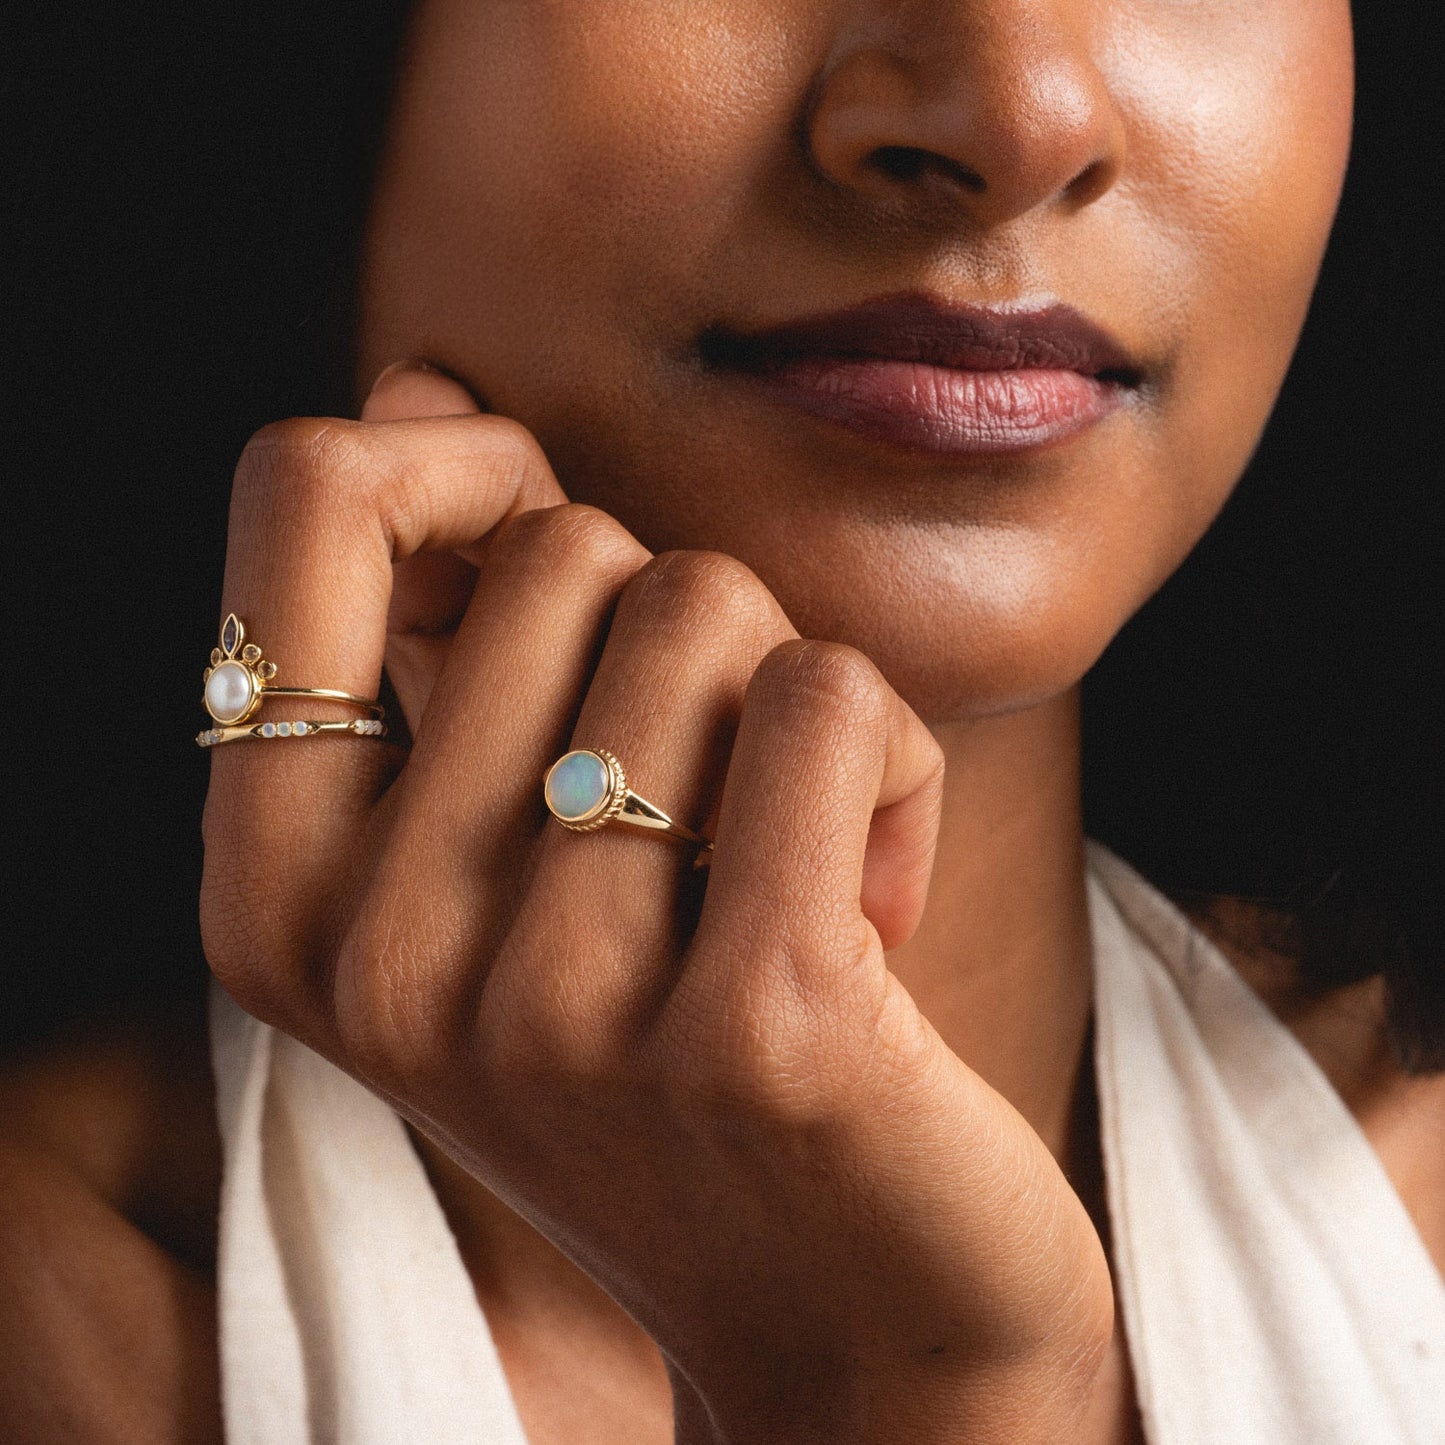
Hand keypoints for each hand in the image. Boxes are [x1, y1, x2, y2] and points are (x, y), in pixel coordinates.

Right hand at [200, 364, 1113, 1442]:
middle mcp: (379, 955)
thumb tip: (417, 396)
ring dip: (792, 704)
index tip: (549, 535)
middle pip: (571, 547)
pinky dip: (891, 761)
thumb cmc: (666, 1049)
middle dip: (680, 629)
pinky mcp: (750, 1028)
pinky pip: (830, 702)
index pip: (304, 507)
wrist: (838, 1306)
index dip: (454, 465)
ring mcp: (552, 1006)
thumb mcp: (498, 862)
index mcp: (279, 894)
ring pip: (709, 612)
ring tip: (783, 865)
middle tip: (703, 799)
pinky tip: (870, 899)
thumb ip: (442, 640)